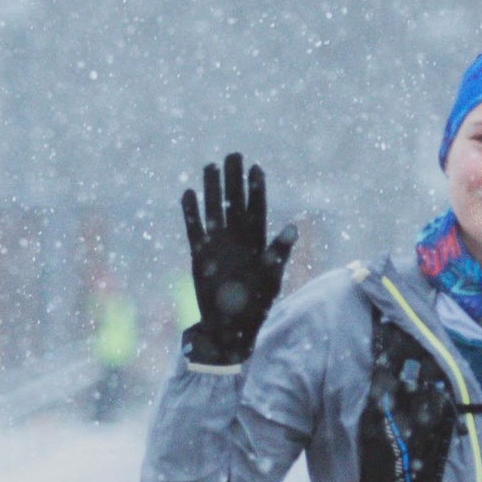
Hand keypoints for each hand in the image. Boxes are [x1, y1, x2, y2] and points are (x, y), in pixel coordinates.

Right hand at [180, 153, 295, 365]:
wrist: (230, 327)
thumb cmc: (256, 305)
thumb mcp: (271, 278)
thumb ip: (279, 252)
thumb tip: (293, 228)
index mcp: (257, 241)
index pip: (257, 208)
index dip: (256, 188)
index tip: (257, 167)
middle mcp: (237, 238)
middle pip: (234, 202)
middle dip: (234, 179)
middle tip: (233, 154)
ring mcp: (217, 244)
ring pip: (214, 209)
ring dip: (211, 189)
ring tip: (210, 166)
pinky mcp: (199, 254)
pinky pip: (194, 228)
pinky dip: (190, 213)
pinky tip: (188, 193)